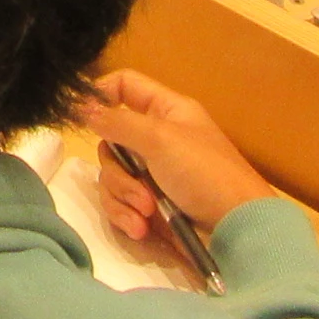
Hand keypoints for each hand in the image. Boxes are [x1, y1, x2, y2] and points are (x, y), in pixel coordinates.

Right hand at [75, 69, 281, 240]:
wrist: (237, 232)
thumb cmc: (205, 174)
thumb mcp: (160, 139)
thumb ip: (118, 122)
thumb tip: (81, 106)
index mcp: (166, 112)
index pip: (125, 86)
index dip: (101, 94)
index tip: (80, 114)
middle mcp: (156, 139)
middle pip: (109, 139)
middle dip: (117, 169)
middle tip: (139, 187)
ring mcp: (152, 174)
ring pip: (111, 176)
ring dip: (122, 197)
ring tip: (146, 214)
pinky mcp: (148, 206)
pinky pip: (119, 203)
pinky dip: (125, 216)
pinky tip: (142, 229)